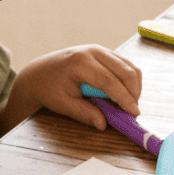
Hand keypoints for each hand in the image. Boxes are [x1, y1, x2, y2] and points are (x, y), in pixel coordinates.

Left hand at [0, 45, 141, 134]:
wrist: (39, 73)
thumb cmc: (48, 88)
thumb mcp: (62, 104)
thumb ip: (84, 113)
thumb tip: (103, 124)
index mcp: (80, 62)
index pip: (110, 81)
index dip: (125, 98)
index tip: (134, 114)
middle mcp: (93, 51)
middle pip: (125, 71)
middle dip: (134, 93)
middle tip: (132, 113)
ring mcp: (100, 49)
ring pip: (129, 66)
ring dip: (134, 87)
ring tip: (128, 105)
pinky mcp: (104, 52)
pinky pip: (125, 64)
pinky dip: (129, 80)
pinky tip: (124, 95)